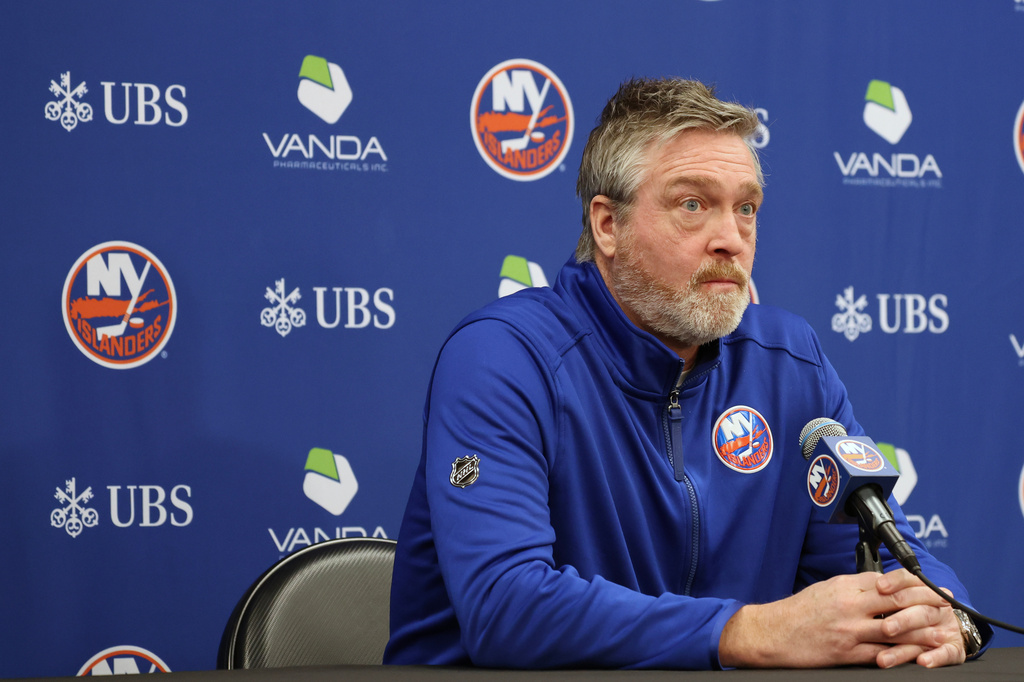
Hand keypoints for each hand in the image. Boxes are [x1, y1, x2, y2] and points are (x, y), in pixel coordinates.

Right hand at [719, 568, 964, 668]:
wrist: (772, 632)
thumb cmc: (798, 611)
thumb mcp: (826, 588)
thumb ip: (854, 587)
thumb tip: (882, 585)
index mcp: (845, 586)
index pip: (889, 581)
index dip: (916, 583)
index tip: (933, 586)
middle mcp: (850, 605)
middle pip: (898, 602)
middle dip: (927, 602)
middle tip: (947, 605)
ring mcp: (849, 630)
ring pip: (895, 629)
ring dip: (923, 631)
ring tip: (943, 632)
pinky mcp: (846, 653)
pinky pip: (881, 654)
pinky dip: (903, 655)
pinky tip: (919, 656)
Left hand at [873, 569, 963, 668]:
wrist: (948, 632)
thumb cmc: (913, 612)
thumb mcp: (899, 600)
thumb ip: (884, 593)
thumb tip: (864, 585)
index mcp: (921, 592)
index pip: (908, 581)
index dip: (896, 582)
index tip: (880, 587)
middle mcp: (935, 609)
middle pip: (919, 609)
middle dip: (902, 619)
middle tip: (886, 628)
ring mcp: (945, 629)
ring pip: (928, 635)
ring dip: (906, 646)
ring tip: (885, 658)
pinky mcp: (954, 650)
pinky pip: (947, 654)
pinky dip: (936, 658)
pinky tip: (923, 662)